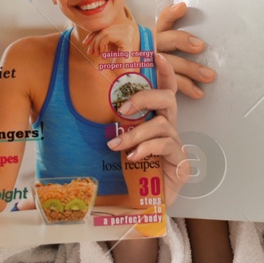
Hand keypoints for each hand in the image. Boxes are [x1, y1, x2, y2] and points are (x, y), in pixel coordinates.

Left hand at [76, 19, 138, 59]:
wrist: (125, 75)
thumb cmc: (117, 63)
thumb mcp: (107, 47)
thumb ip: (101, 38)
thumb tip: (89, 36)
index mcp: (124, 29)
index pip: (105, 27)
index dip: (93, 34)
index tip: (85, 43)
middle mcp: (128, 28)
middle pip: (104, 28)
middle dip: (94, 40)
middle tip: (90, 52)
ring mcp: (128, 32)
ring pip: (104, 32)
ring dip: (97, 44)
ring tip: (97, 54)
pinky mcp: (125, 38)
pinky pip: (107, 36)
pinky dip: (101, 45)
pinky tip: (103, 54)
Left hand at [111, 53, 190, 207]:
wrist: (138, 208)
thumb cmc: (126, 177)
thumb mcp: (113, 150)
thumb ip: (104, 134)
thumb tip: (83, 118)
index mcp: (154, 121)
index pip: (163, 90)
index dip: (163, 71)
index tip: (154, 54)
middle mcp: (167, 130)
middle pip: (167, 99)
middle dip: (145, 97)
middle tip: (122, 110)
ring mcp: (175, 146)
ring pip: (161, 124)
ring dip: (136, 132)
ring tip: (116, 145)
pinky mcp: (180, 163)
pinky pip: (165, 145)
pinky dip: (147, 148)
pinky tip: (132, 157)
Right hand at [154, 1, 216, 98]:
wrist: (134, 86)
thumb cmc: (156, 62)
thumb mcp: (164, 44)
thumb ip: (174, 31)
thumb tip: (185, 9)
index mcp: (154, 35)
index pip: (163, 20)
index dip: (171, 14)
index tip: (182, 7)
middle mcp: (150, 47)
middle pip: (167, 40)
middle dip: (183, 41)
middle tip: (200, 46)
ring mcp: (149, 64)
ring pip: (171, 63)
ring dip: (191, 69)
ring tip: (209, 76)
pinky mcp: (151, 81)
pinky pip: (170, 83)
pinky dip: (186, 87)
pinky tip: (199, 92)